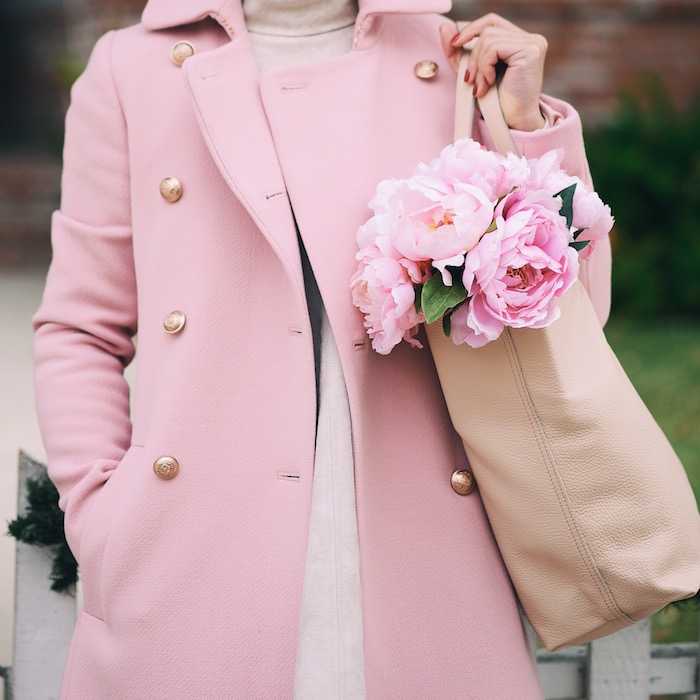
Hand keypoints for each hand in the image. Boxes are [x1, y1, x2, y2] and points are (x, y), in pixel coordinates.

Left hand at [440, 14, 547, 131]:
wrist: (513, 122)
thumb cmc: (496, 102)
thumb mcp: (472, 73)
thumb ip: (458, 52)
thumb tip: (444, 27)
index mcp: (519, 40)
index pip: (491, 21)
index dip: (471, 29)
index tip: (454, 43)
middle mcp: (529, 38)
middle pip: (488, 30)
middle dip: (472, 56)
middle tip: (470, 80)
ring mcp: (532, 43)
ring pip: (489, 39)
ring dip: (478, 66)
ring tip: (480, 87)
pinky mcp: (530, 50)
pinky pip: (494, 48)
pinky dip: (485, 67)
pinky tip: (489, 83)